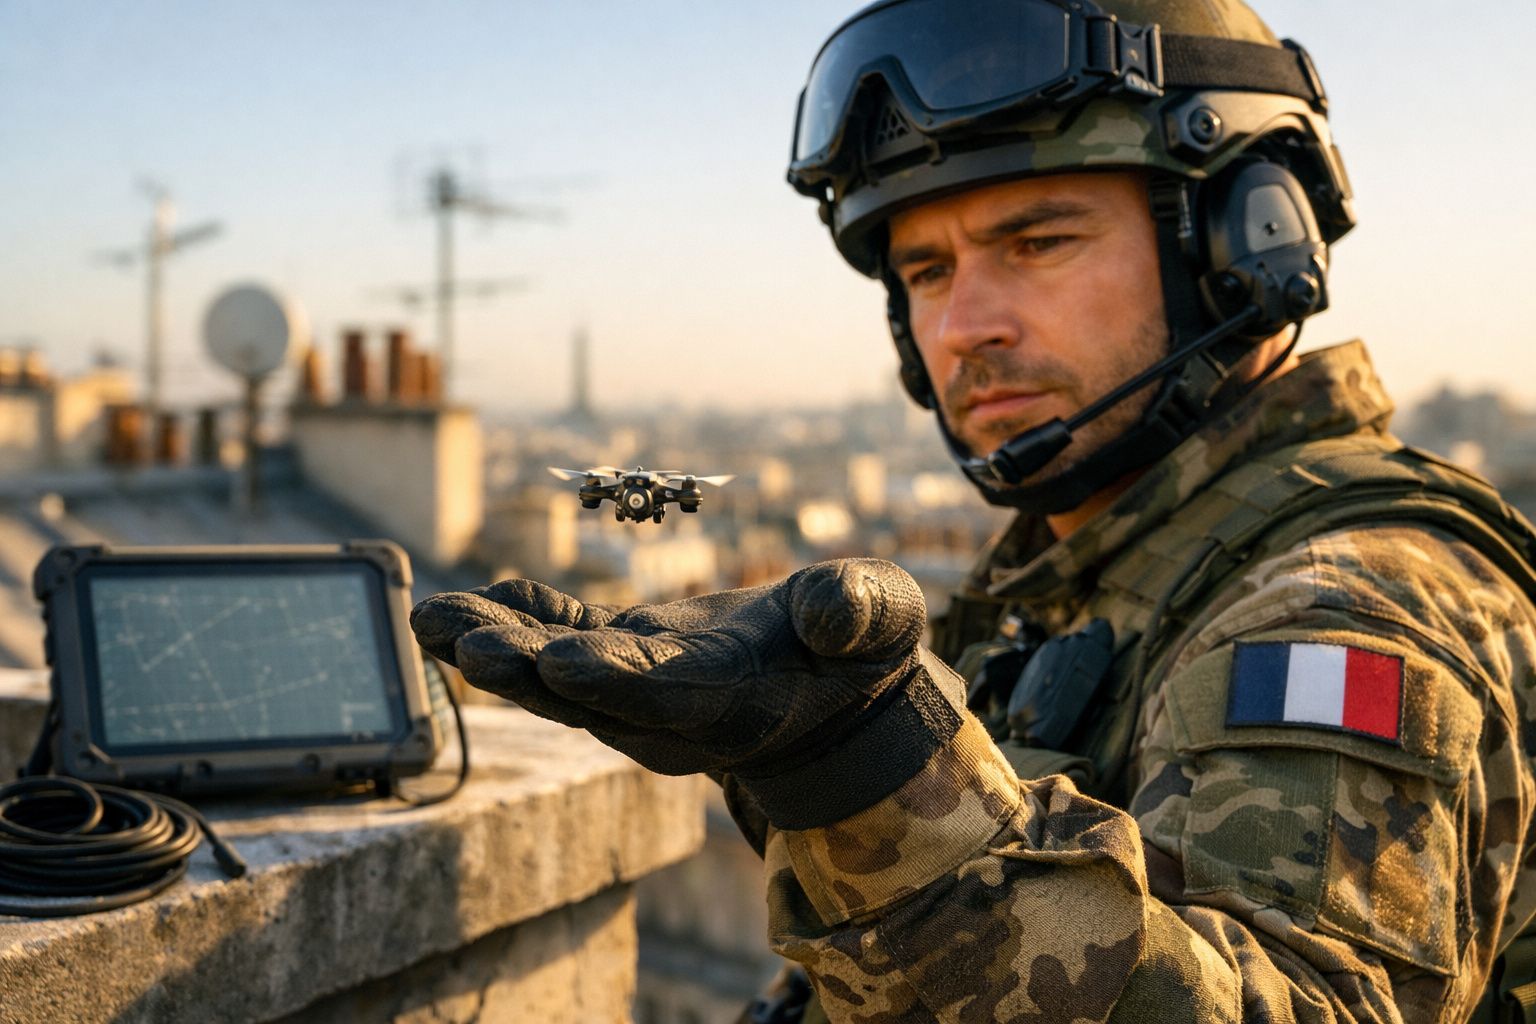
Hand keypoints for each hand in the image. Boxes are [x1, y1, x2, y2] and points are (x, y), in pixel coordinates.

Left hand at [410, 559, 967, 828]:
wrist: (837, 688)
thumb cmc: (862, 649)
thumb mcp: (881, 621)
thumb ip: (860, 613)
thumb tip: (826, 611)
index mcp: (737, 707)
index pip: (668, 699)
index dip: (613, 682)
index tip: (557, 661)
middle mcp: (675, 714)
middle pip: (590, 700)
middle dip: (524, 674)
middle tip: (461, 646)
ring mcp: (644, 691)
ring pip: (561, 676)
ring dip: (498, 648)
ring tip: (431, 616)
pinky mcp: (630, 661)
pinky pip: (568, 639)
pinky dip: (526, 616)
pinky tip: (484, 593)